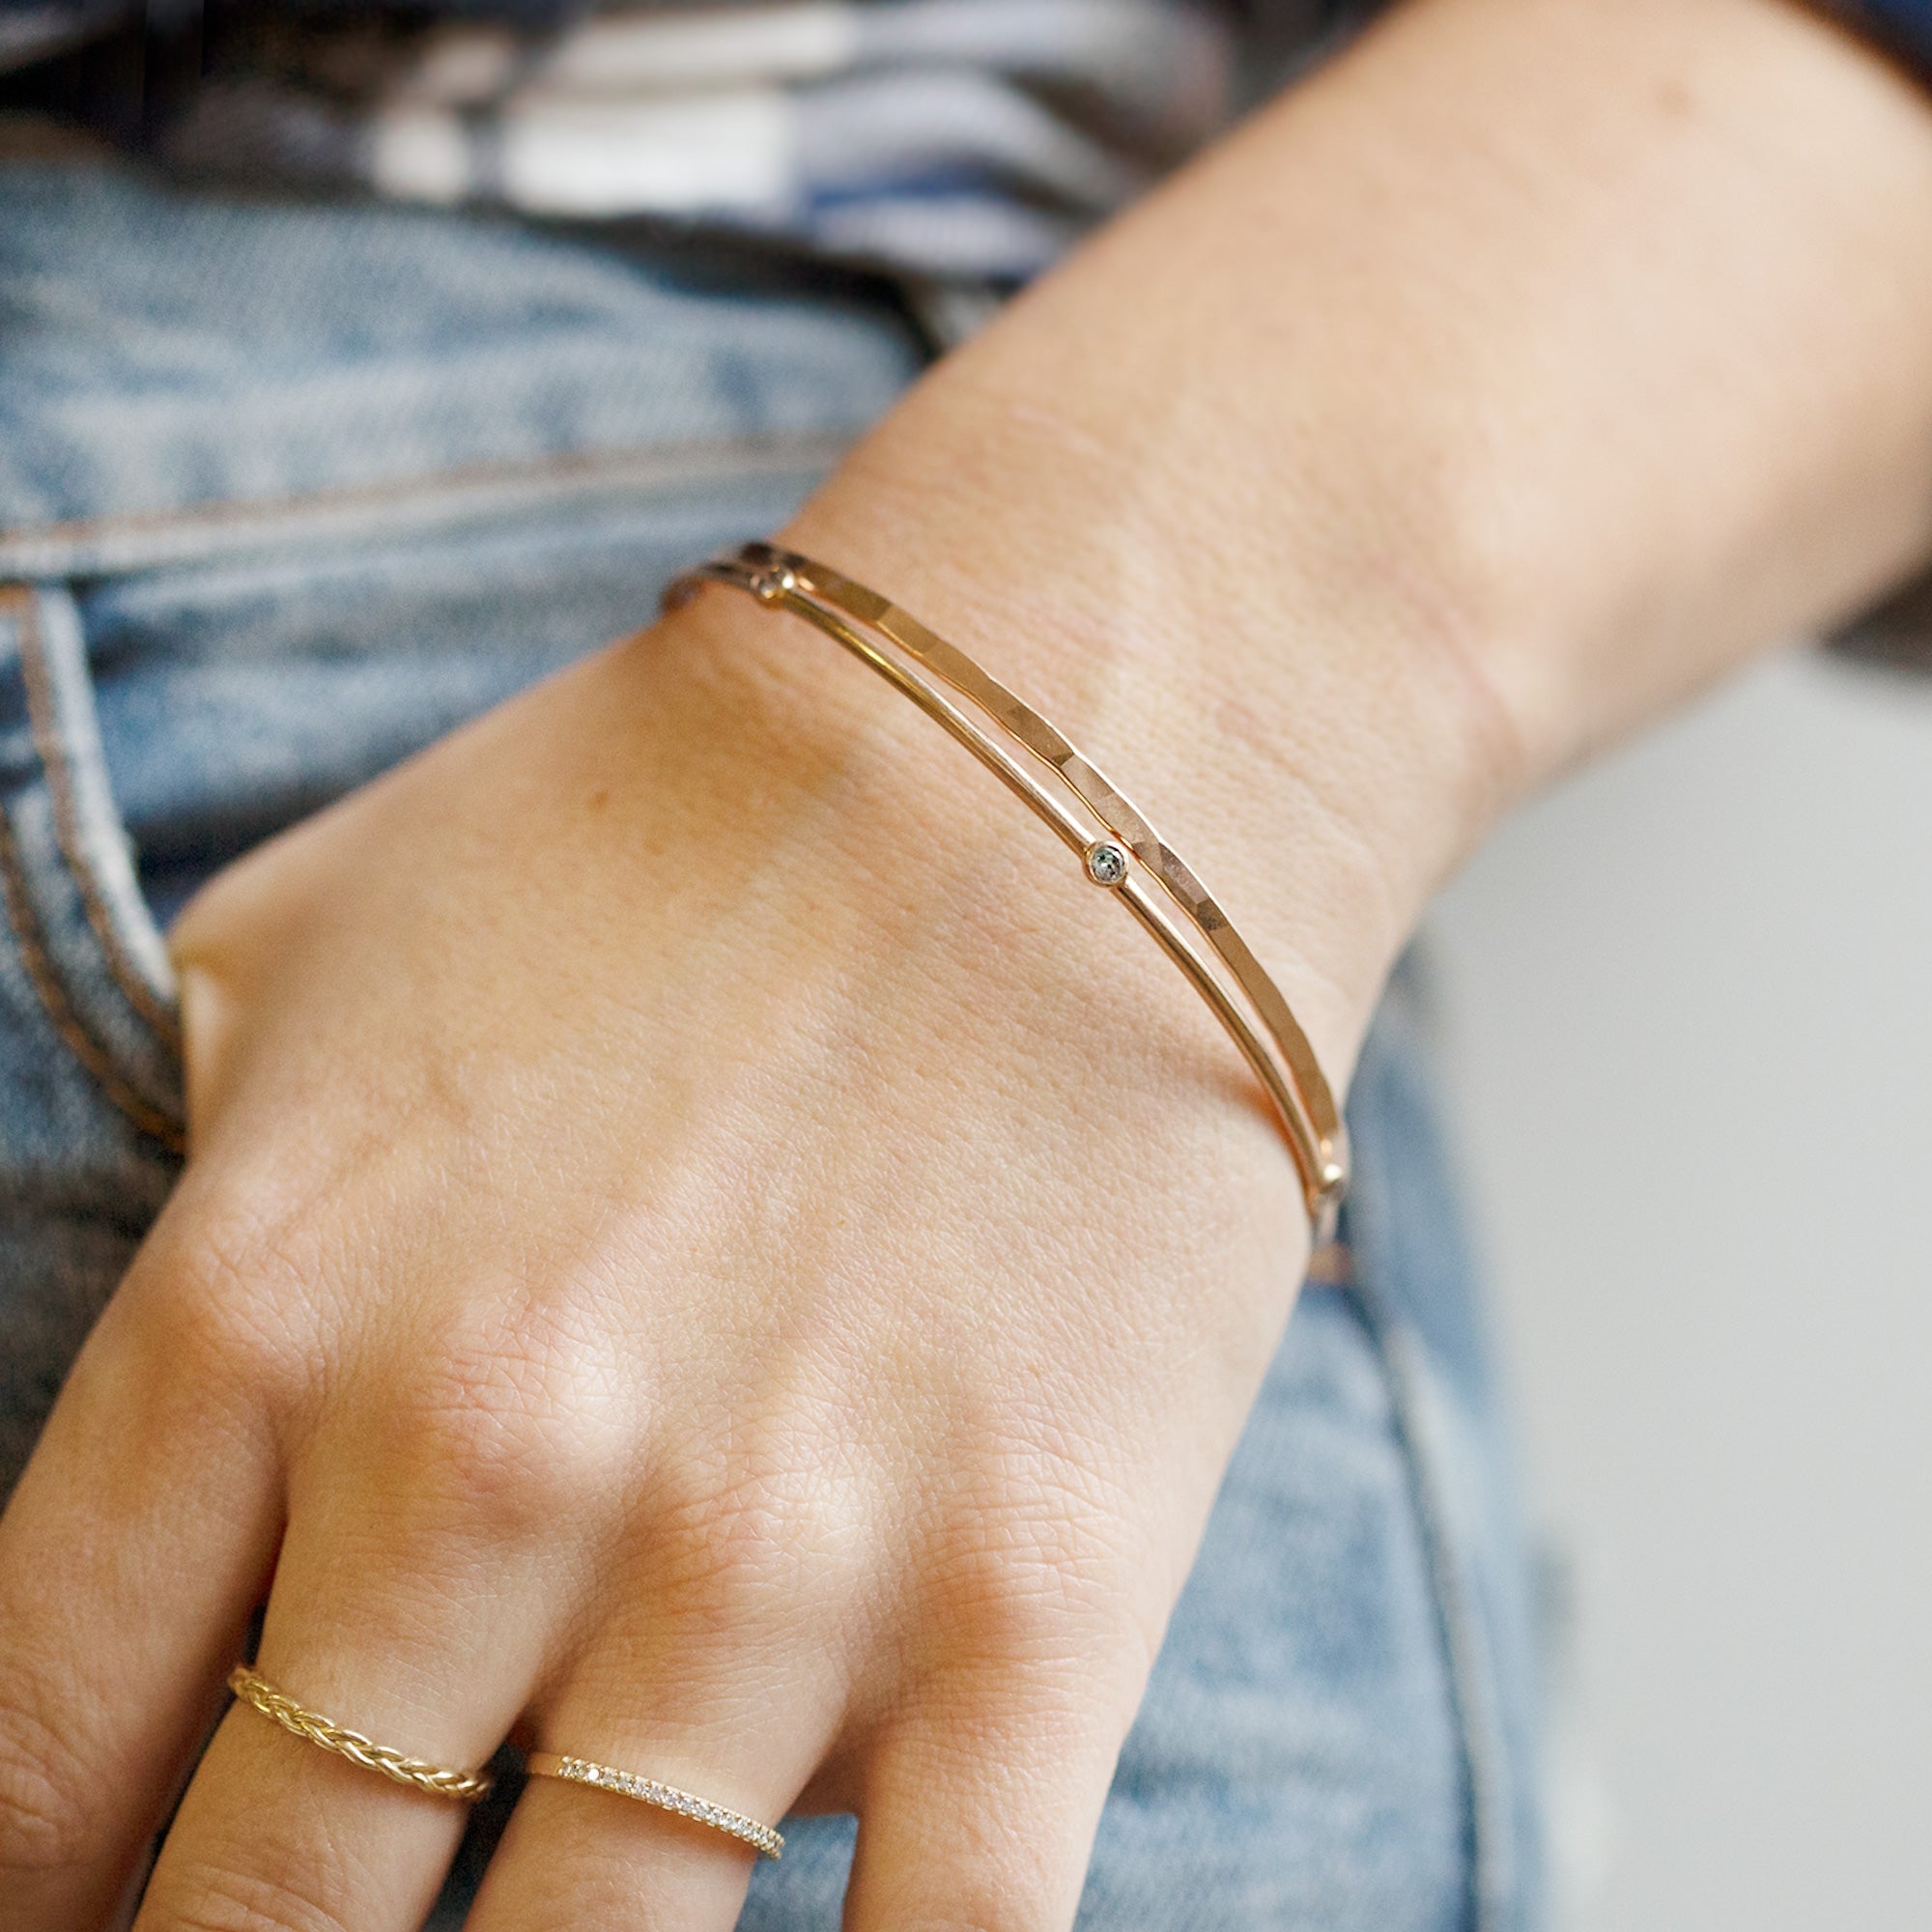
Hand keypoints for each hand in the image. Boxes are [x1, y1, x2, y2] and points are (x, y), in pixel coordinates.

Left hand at [0, 578, 1372, 1930]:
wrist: (1051, 749)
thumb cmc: (673, 831)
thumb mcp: (305, 947)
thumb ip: (177, 1205)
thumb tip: (171, 1494)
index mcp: (270, 1308)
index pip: (26, 1766)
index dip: (34, 1885)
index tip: (94, 1893)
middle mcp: (489, 1473)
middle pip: (263, 1928)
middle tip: (306, 1911)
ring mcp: (769, 1564)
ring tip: (530, 1924)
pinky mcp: (1030, 1606)